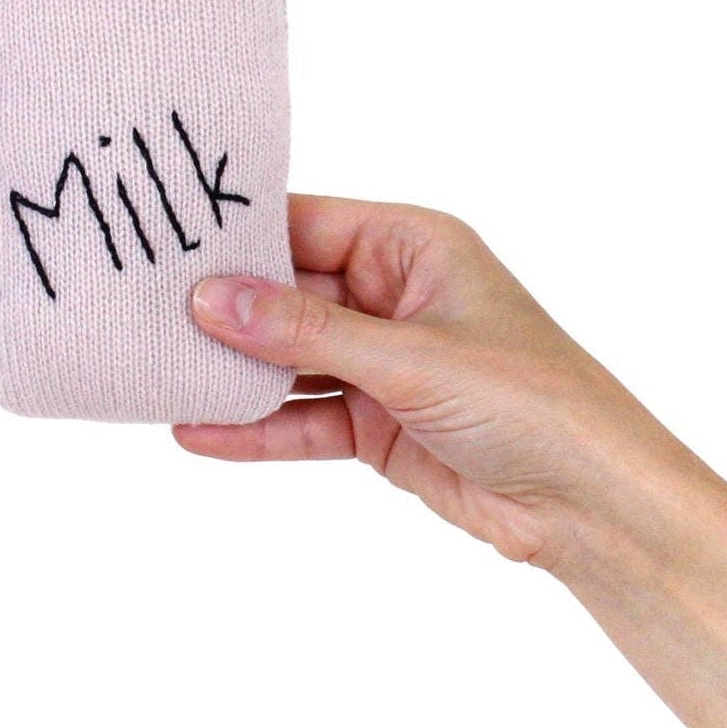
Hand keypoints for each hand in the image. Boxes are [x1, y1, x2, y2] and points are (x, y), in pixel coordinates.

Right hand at [173, 193, 713, 579]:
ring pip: (290, 362)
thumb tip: (213, 298)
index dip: (236, 239)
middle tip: (137, 316)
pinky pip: (306, 420)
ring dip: (233, 375)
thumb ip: (308, 333)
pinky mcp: (381, 425)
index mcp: (414, 247)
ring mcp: (386, 364)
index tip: (160, 247)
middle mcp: (395, 297)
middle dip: (222, 313)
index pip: (305, 225)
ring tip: (152, 376)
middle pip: (287, 296)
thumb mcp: (412, 358)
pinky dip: (259, 430)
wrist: (589, 502)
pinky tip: (200, 433)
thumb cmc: (533, 401)